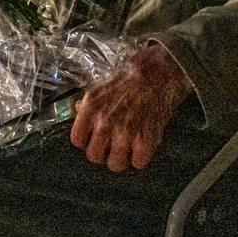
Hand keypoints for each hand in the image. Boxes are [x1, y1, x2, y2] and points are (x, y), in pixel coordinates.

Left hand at [71, 39, 193, 171]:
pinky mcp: (145, 140)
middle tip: (114, 144)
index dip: (87, 141)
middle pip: (94, 156)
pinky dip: (142, 157)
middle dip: (104, 152)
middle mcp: (104, 123)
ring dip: (123, 158)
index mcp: (91, 109)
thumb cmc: (133, 76)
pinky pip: (138, 163)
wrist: (161, 72)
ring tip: (130, 147)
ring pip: (115, 164)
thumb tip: (77, 111)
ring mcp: (124, 133)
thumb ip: (87, 104)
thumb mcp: (101, 86)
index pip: (77, 140)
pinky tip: (144, 144)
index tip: (95, 138)